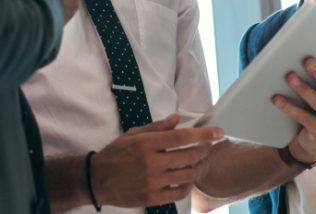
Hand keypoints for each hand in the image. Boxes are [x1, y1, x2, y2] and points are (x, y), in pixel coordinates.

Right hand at [91, 113, 222, 207]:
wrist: (97, 180)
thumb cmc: (115, 154)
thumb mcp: (133, 134)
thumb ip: (157, 127)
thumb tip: (177, 119)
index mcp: (147, 143)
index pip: (182, 137)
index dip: (204, 134)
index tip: (218, 132)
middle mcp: (151, 162)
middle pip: (189, 156)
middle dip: (204, 150)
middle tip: (208, 147)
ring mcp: (152, 182)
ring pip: (187, 175)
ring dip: (197, 168)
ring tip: (197, 163)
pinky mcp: (151, 198)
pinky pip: (178, 193)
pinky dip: (187, 185)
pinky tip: (187, 179)